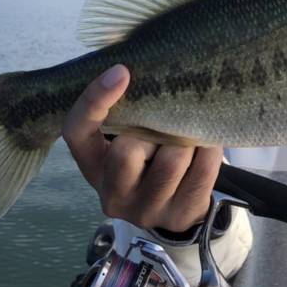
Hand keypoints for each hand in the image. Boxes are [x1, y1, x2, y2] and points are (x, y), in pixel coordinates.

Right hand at [62, 64, 222, 231]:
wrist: (177, 203)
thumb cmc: (150, 155)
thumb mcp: (129, 135)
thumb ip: (128, 109)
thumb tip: (136, 69)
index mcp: (92, 165)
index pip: (77, 131)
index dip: (94, 100)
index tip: (121, 71)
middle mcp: (112, 194)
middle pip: (127, 152)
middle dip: (154, 129)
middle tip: (167, 126)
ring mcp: (145, 210)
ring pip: (171, 161)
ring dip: (186, 141)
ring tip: (188, 137)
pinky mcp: (179, 217)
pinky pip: (202, 171)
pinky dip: (209, 150)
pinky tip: (207, 145)